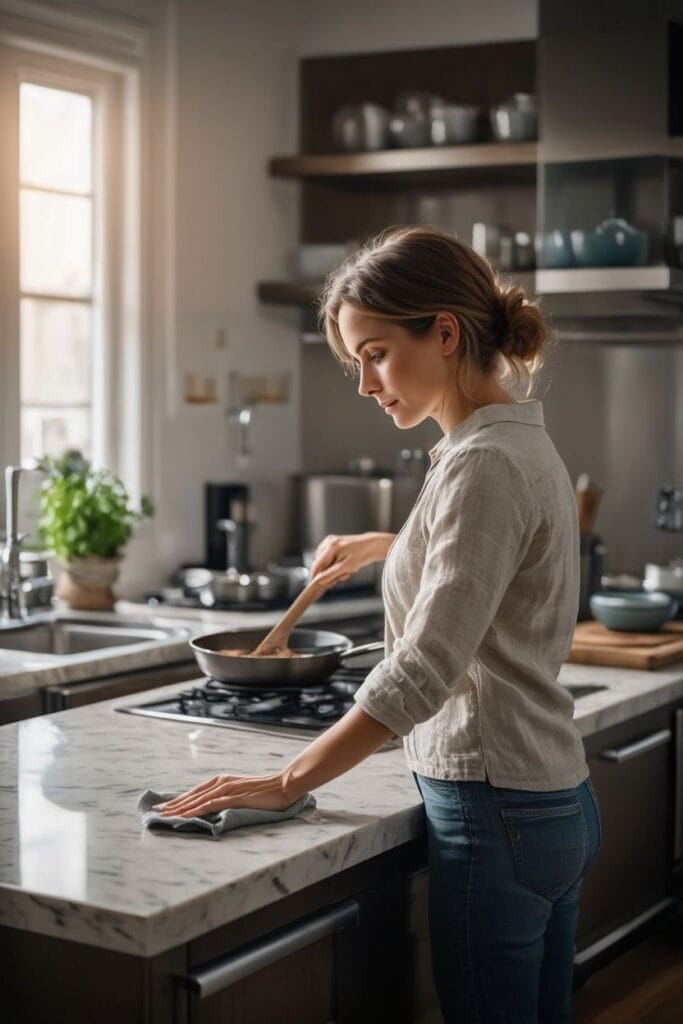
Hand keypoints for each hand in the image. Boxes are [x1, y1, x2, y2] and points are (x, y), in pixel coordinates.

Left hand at [155, 772, 292, 817]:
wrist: (282, 786)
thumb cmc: (264, 791)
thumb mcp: (240, 792)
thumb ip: (226, 797)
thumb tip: (212, 806)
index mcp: (221, 780)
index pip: (194, 791)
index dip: (178, 799)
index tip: (164, 806)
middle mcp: (221, 782)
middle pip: (192, 795)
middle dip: (173, 804)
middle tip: (156, 811)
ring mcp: (227, 789)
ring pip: (197, 799)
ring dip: (180, 808)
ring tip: (166, 815)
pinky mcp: (234, 798)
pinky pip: (211, 805)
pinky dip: (197, 810)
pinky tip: (187, 815)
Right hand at [309, 531, 394, 586]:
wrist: (373, 546)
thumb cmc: (363, 555)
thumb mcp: (347, 567)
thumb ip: (331, 574)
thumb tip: (318, 580)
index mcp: (331, 545)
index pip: (316, 565)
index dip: (316, 577)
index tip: (318, 587)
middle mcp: (329, 542)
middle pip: (320, 565)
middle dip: (329, 574)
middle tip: (340, 578)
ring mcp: (331, 542)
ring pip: (324, 563)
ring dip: (333, 571)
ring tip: (346, 572)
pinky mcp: (334, 544)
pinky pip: (329, 559)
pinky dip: (335, 566)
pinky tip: (344, 566)